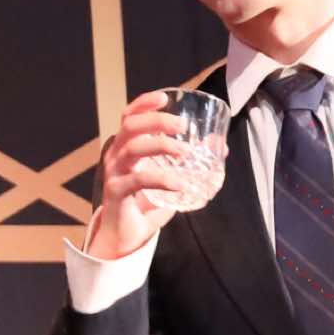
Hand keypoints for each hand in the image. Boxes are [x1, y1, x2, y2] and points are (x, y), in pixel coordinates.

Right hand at [86, 91, 219, 259]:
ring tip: (186, 153)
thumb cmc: (147, 204)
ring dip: (162, 145)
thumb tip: (219, 147)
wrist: (126, 237)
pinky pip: (138, 180)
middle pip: (131, 126)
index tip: (165, 97)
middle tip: (182, 126)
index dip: (144, 103)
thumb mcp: (171, 178)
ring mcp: (114, 173)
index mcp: (127, 147)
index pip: (130, 116)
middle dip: (157, 121)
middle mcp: (116, 155)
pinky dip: (162, 179)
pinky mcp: (116, 192)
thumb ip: (190, 162)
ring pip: (133, 148)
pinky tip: (181, 184)